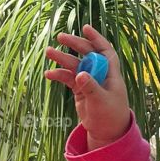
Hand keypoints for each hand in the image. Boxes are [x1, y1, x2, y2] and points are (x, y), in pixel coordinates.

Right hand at [44, 23, 130, 148]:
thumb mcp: (101, 102)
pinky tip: (49, 74)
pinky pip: (68, 78)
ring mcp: (89, 80)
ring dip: (62, 59)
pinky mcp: (80, 89)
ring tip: (49, 52)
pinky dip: (59, 75)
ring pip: (74, 65)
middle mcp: (99, 73)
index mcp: (110, 73)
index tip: (85, 28)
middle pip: (86, 54)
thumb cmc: (110, 116)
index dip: (96, 38)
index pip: (104, 51)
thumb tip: (80, 75)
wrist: (106, 132)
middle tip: (60, 37)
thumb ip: (91, 88)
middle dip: (74, 44)